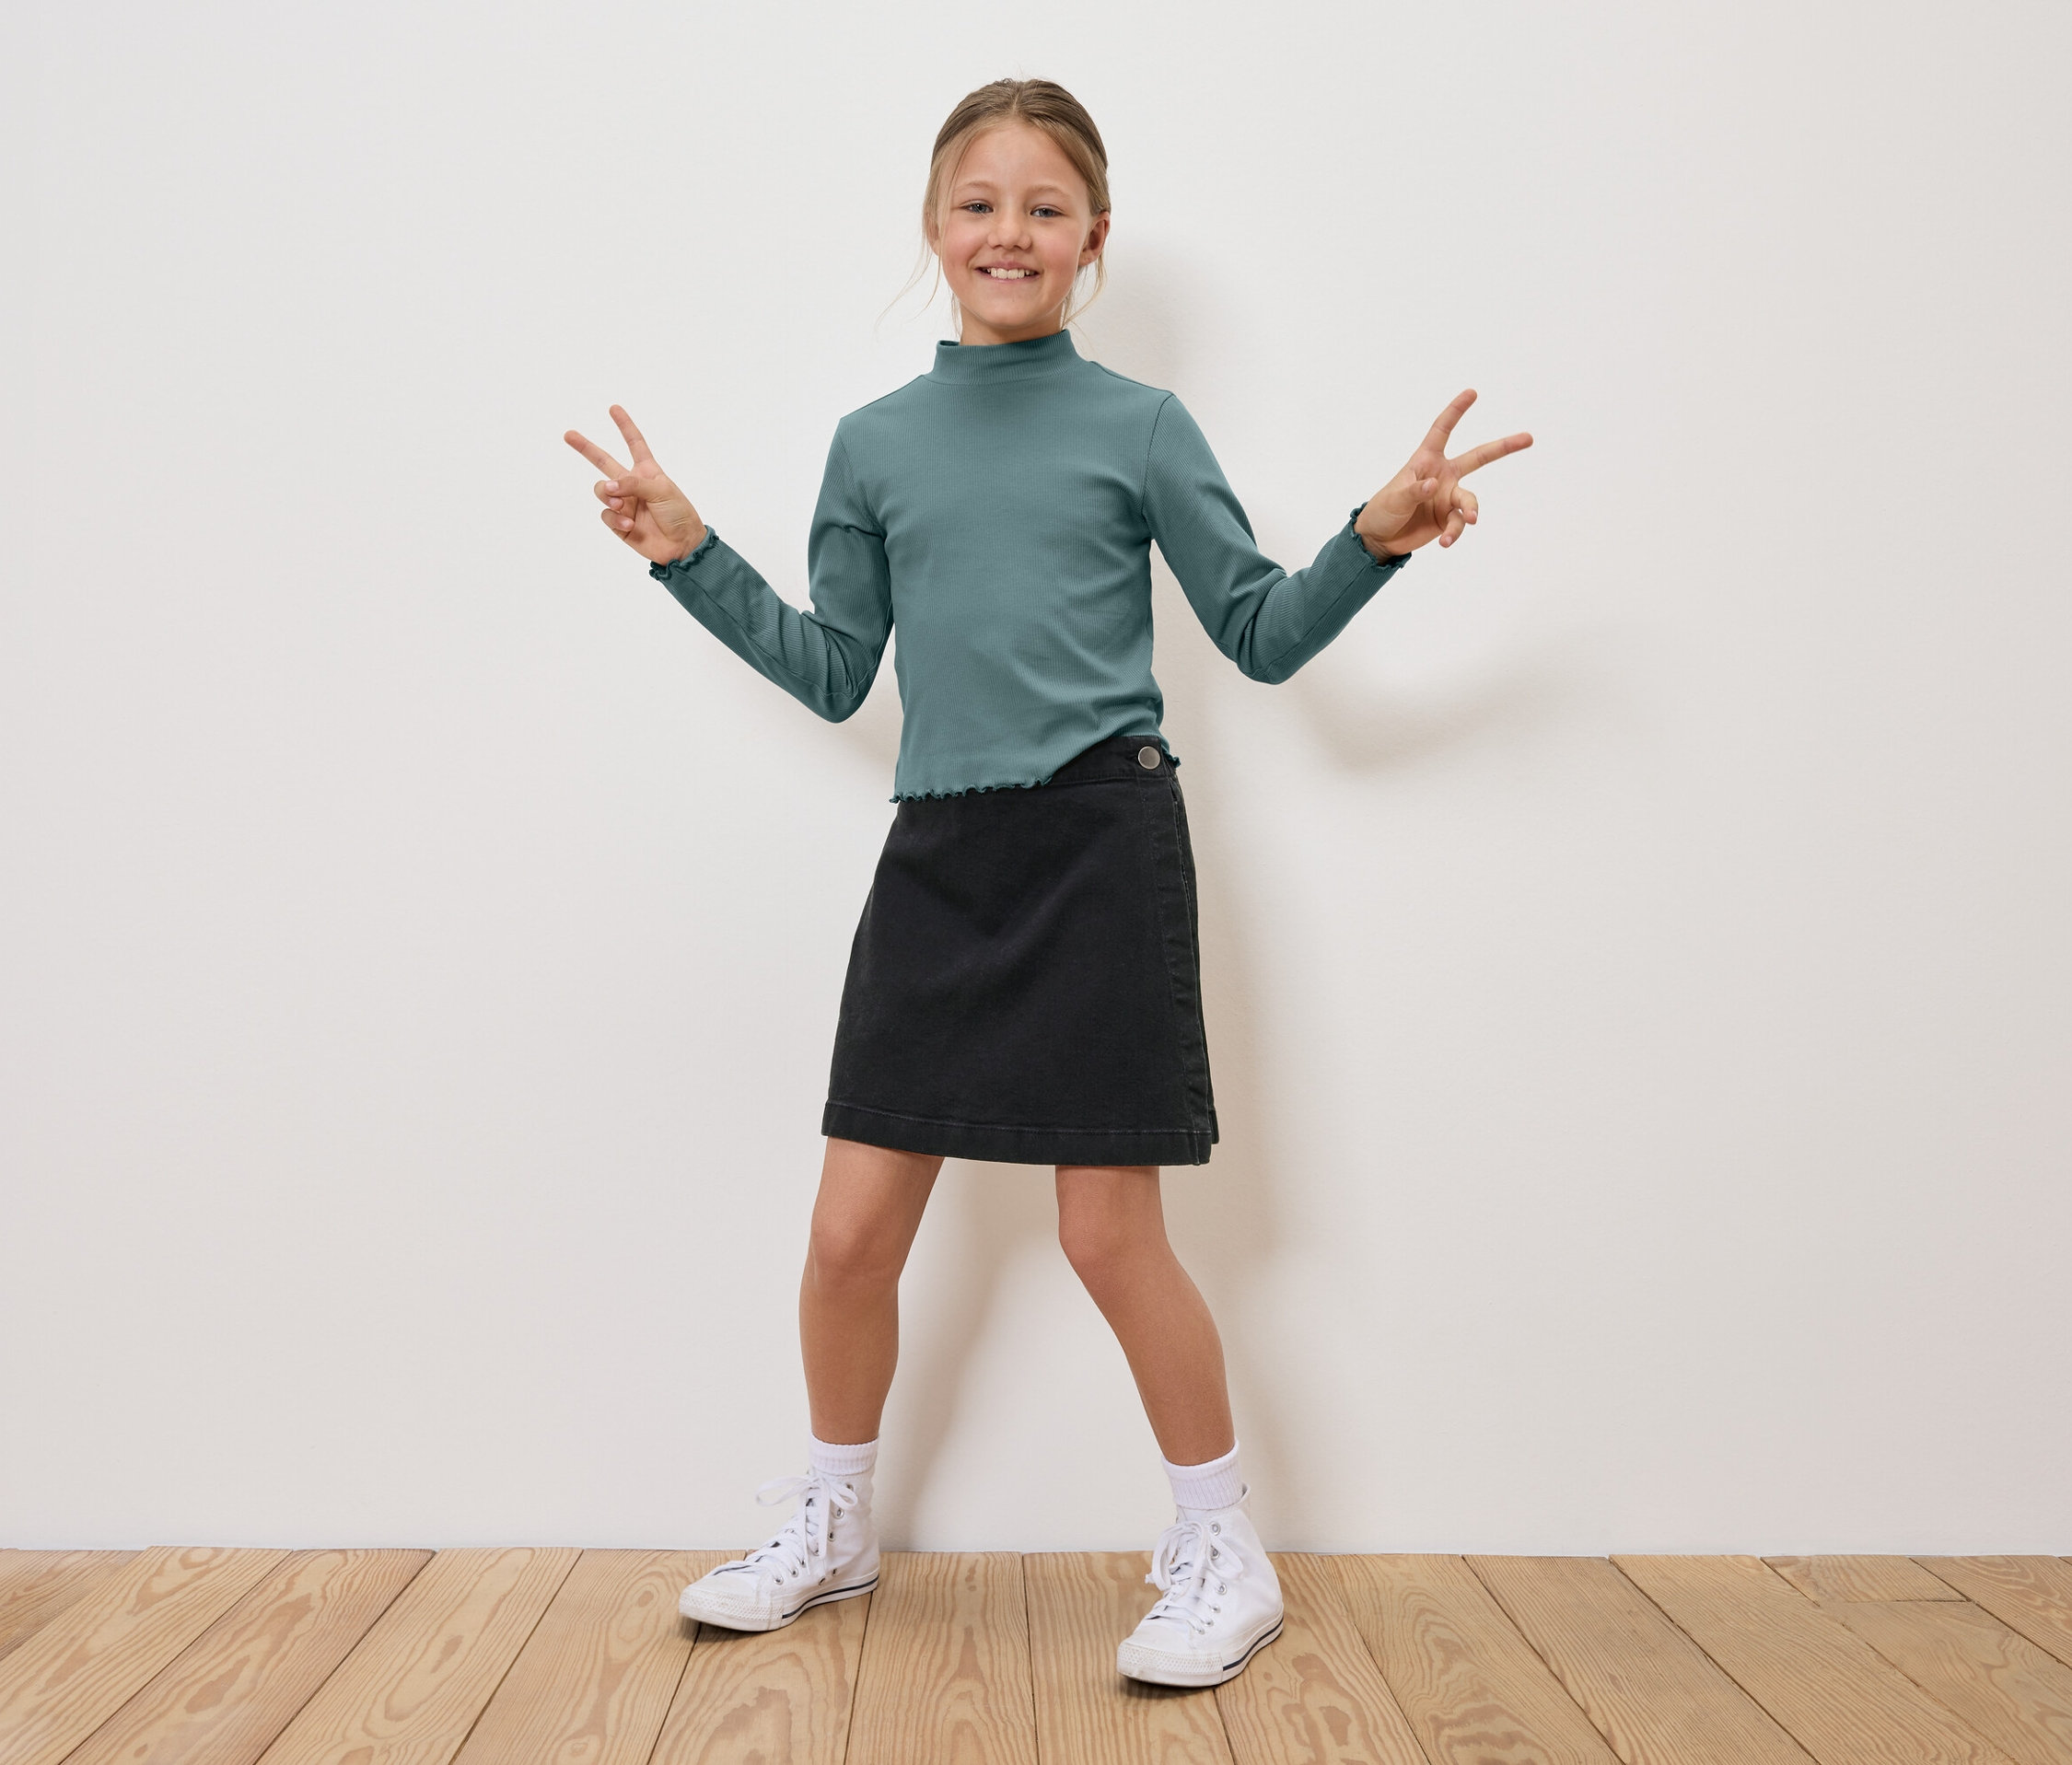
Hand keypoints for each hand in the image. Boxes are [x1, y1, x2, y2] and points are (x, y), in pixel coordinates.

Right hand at [562, 405, 707, 563]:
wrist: (682, 546)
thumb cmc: (678, 514)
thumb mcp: (661, 490)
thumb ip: (633, 483)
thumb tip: (607, 486)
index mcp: (647, 471)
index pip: (634, 444)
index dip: (624, 426)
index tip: (614, 408)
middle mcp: (632, 484)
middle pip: (604, 461)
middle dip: (586, 448)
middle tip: (568, 434)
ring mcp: (624, 503)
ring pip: (601, 490)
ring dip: (608, 496)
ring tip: (622, 506)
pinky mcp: (618, 523)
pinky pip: (606, 514)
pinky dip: (615, 518)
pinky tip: (630, 525)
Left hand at [1355, 389, 1532, 559]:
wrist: (1381, 538)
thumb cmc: (1384, 509)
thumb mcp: (1394, 498)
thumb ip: (1413, 490)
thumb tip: (1435, 484)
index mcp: (1426, 460)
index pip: (1442, 430)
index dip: (1456, 411)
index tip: (1472, 393)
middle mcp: (1443, 475)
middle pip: (1478, 457)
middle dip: (1503, 447)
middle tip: (1528, 438)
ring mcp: (1448, 497)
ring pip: (1470, 500)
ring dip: (1472, 510)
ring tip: (1471, 521)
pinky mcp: (1448, 519)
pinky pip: (1459, 524)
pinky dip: (1454, 533)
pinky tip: (1444, 542)